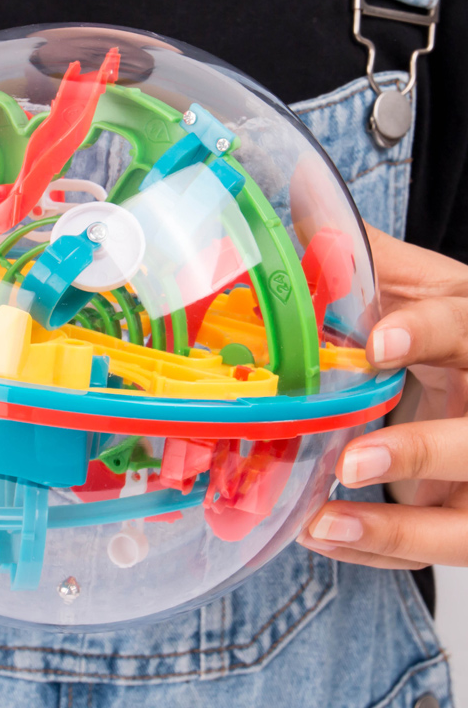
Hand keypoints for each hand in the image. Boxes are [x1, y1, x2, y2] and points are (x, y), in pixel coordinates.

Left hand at [297, 226, 467, 567]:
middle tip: (352, 460)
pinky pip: (442, 545)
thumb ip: (372, 261)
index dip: (428, 332)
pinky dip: (381, 547)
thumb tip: (299, 203)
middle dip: (423, 452)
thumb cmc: (456, 336)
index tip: (377, 343)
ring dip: (399, 529)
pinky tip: (327, 535)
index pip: (467, 327)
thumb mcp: (427, 290)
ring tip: (325, 523)